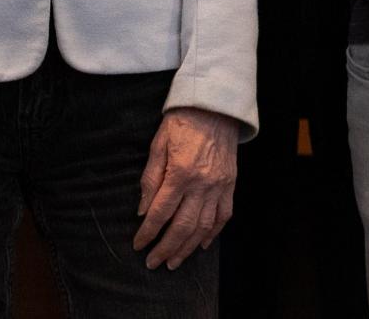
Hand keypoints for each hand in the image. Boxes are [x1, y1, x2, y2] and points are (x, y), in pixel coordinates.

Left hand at [134, 107, 240, 270]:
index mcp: (180, 172)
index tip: (138, 245)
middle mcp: (202, 183)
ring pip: (204, 226)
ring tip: (175, 261)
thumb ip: (150, 179)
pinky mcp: (230, 183)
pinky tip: (202, 244)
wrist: (215, 105)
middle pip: (183, 226)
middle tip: (154, 263)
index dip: (148, 232)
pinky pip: (224, 214)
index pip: (160, 212)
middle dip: (166, 248)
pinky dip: (214, 233)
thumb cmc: (182, 121)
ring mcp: (219, 184)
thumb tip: (144, 210)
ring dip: (188, 247)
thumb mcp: (158, 145)